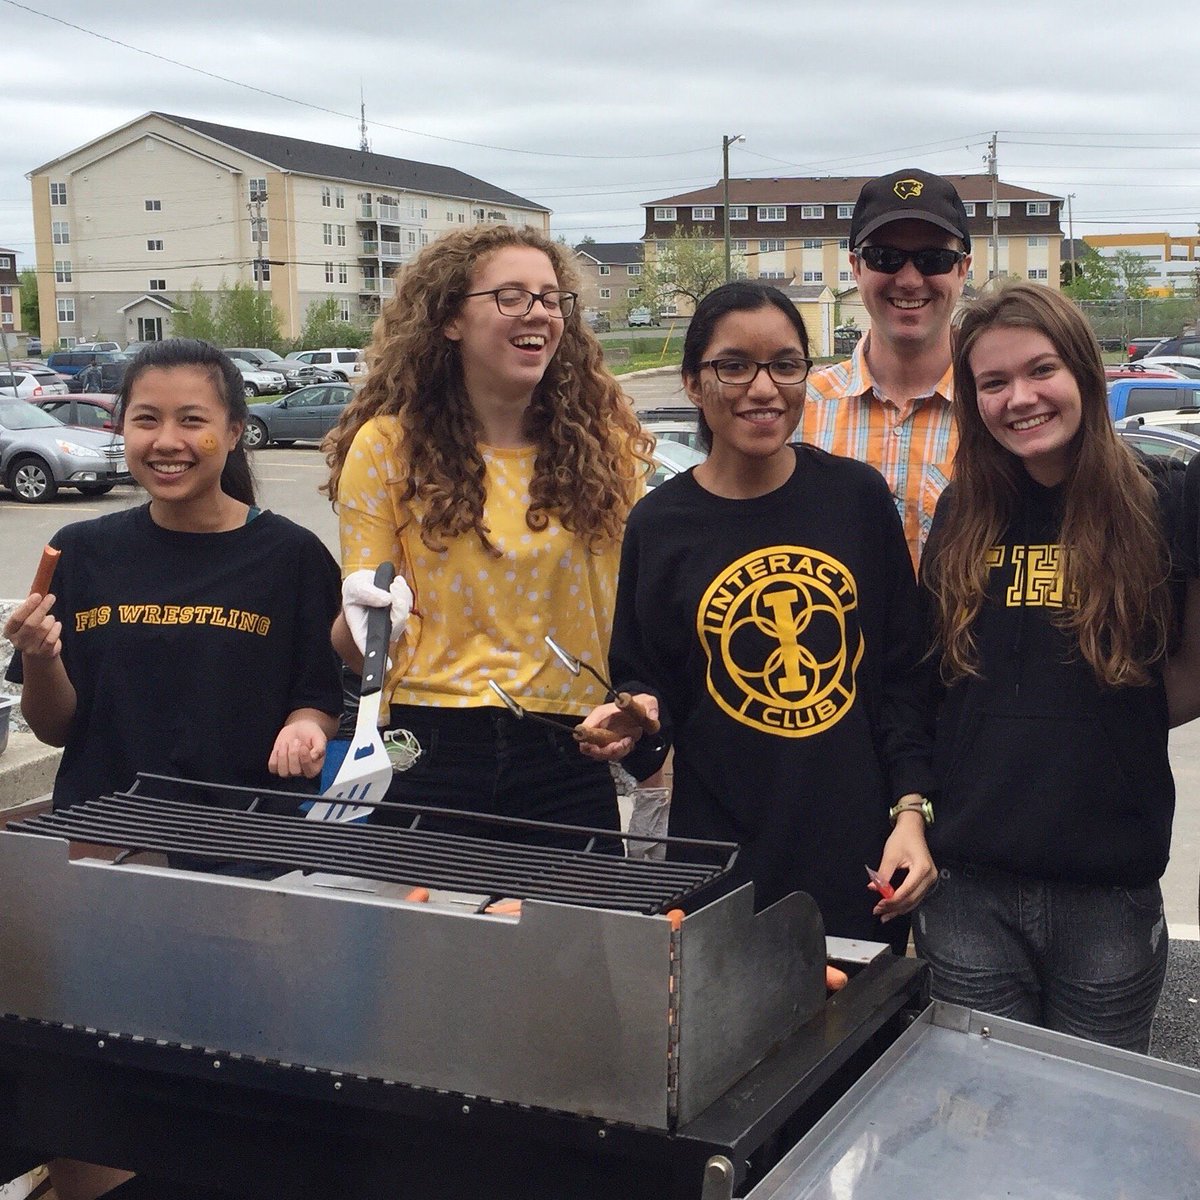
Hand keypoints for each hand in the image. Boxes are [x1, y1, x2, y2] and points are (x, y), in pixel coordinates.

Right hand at [3, 593, 61, 659]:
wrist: (38, 654)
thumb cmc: (32, 632)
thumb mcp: (27, 620)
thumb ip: (30, 609)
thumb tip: (39, 592)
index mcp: (10, 631)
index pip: (17, 618)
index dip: (28, 606)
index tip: (37, 596)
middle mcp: (18, 641)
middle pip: (31, 623)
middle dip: (42, 608)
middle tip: (51, 598)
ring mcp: (31, 648)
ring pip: (43, 629)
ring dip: (50, 620)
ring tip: (51, 618)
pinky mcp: (44, 653)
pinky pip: (52, 638)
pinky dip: (56, 629)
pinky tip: (57, 625)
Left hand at [268, 717, 328, 778]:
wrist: (300, 728)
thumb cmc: (312, 734)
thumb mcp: (320, 738)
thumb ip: (320, 748)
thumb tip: (314, 757)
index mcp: (314, 768)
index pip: (309, 772)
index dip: (305, 759)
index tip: (304, 747)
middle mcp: (302, 772)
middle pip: (295, 771)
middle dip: (294, 754)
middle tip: (296, 740)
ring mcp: (289, 769)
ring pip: (283, 772)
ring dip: (283, 756)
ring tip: (286, 743)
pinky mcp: (278, 765)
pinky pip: (273, 767)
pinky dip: (274, 757)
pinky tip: (280, 746)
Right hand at [341, 569, 412, 653]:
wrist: (367, 585)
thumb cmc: (357, 591)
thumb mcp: (355, 586)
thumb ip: (367, 593)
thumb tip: (386, 600)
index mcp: (360, 628)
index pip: (366, 644)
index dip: (375, 655)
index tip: (387, 666)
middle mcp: (378, 630)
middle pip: (394, 627)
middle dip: (398, 609)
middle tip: (393, 589)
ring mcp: (392, 623)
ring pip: (403, 615)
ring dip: (401, 597)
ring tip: (393, 584)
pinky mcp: (401, 614)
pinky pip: (408, 604)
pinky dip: (404, 592)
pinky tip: (396, 582)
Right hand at [575, 694, 658, 762]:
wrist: (642, 712)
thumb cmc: (639, 705)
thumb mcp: (648, 701)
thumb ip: (650, 707)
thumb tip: (652, 717)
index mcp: (601, 714)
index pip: (584, 729)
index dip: (586, 738)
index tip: (599, 743)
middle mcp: (598, 727)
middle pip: (588, 747)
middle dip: (605, 751)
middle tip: (622, 745)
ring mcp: (603, 738)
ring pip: (600, 754)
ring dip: (616, 752)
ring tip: (629, 741)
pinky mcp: (609, 746)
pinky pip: (611, 755)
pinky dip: (621, 752)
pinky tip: (629, 742)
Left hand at [870, 805, 936, 922]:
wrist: (913, 829)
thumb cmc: (901, 839)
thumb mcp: (890, 855)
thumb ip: (883, 874)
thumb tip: (873, 888)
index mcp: (922, 869)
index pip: (906, 891)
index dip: (892, 900)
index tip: (878, 905)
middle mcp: (930, 877)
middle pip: (911, 899)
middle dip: (894, 908)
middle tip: (878, 912)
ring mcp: (930, 880)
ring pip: (914, 901)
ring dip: (899, 909)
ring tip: (884, 916)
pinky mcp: (927, 882)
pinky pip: (916, 897)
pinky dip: (904, 904)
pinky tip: (894, 910)